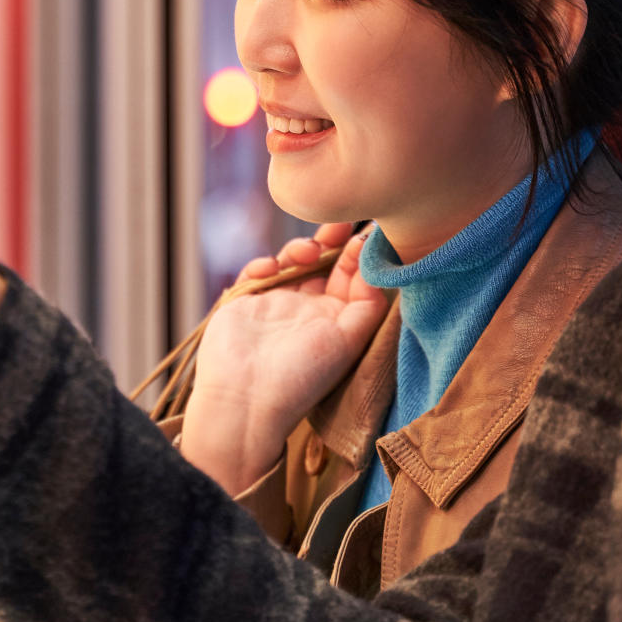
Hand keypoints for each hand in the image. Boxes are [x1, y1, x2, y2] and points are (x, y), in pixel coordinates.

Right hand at [180, 223, 381, 492]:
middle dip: (330, 239)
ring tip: (307, 251)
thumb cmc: (301, 376)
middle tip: (338, 222)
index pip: (350, 278)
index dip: (357, 254)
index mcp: (334, 320)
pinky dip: (263, 264)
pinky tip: (270, 268)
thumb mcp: (347, 341)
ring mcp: (275, 304)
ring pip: (290, 261)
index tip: (365, 234)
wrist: (245, 399)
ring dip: (300, 248)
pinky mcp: (245, 302)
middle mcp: (307, 310)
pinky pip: (256, 271)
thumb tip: (376, 271)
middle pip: (322, 263)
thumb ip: (367, 306)